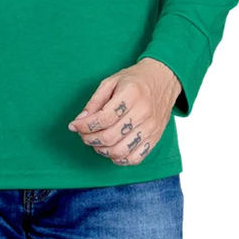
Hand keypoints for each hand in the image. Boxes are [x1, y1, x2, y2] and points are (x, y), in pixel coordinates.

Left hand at [67, 58, 181, 165]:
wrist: (164, 79)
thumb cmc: (135, 80)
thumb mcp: (111, 81)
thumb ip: (94, 101)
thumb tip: (80, 120)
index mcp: (131, 94)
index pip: (103, 118)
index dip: (84, 125)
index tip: (74, 125)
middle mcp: (143, 112)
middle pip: (110, 137)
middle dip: (89, 139)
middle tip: (83, 134)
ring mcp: (151, 128)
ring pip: (121, 151)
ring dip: (102, 150)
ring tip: (96, 142)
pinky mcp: (155, 138)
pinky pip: (135, 158)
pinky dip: (119, 159)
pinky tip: (111, 150)